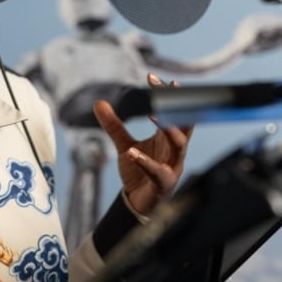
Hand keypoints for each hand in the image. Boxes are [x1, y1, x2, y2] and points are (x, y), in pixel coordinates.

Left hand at [93, 72, 192, 215]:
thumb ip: (114, 126)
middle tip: (164, 89)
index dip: (166, 96)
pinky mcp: (165, 184)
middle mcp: (174, 150)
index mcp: (167, 138)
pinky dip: (146, 162)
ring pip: (179, 145)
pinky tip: (133, 153)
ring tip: (155, 115)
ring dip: (169, 130)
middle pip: (182, 123)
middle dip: (176, 106)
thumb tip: (98, 103)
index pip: (172, 112)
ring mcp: (172, 166)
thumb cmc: (138, 173)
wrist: (137, 204)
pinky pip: (159, 172)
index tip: (153, 77)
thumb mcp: (124, 145)